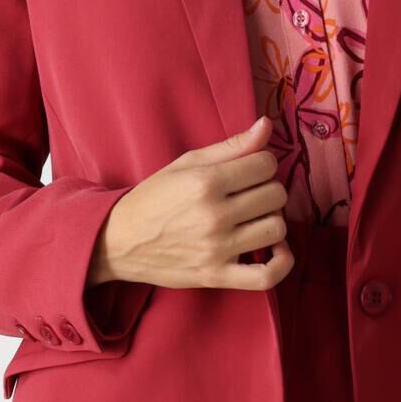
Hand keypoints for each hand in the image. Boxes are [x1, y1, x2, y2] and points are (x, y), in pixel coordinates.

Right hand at [89, 115, 294, 291]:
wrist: (118, 242)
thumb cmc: (153, 198)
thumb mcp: (186, 164)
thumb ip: (230, 146)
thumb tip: (267, 125)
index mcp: (205, 182)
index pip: (265, 164)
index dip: (262, 163)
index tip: (249, 171)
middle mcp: (214, 215)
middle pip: (275, 195)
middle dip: (267, 189)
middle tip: (250, 194)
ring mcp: (217, 249)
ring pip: (277, 228)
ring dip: (271, 220)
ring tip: (254, 219)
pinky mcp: (217, 276)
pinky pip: (267, 276)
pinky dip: (282, 262)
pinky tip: (276, 249)